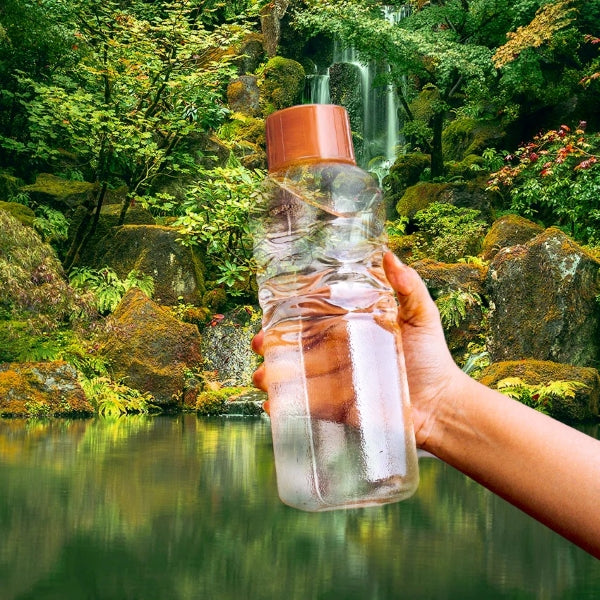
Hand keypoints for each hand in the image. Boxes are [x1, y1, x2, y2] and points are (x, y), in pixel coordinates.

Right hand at [251, 251, 466, 447]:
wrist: (442, 406)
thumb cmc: (432, 357)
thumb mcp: (421, 315)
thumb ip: (408, 286)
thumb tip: (389, 255)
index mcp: (352, 330)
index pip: (315, 319)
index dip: (290, 315)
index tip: (272, 312)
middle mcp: (339, 355)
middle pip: (297, 347)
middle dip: (272, 345)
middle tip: (259, 344)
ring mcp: (336, 383)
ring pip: (296, 377)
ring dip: (273, 377)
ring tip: (262, 378)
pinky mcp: (338, 410)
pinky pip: (307, 408)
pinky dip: (285, 408)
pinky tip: (272, 407)